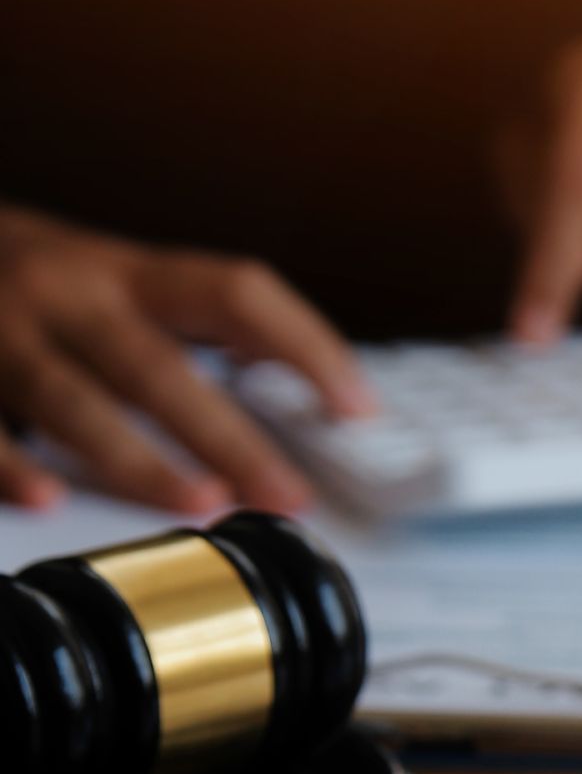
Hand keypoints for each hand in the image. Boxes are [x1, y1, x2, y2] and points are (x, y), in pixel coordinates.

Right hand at [0, 205, 370, 513]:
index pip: (236, 293)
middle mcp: (70, 294)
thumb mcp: (119, 280)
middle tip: (284, 493)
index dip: (304, 343)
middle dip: (227, 434)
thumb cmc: (39, 281)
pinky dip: (13, 464)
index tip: (356, 405)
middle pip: (157, 366)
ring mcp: (6, 334)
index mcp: (129, 273)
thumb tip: (300, 377)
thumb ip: (197, 324)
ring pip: (73, 400)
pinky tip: (47, 498)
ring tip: (197, 501)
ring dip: (138, 456)